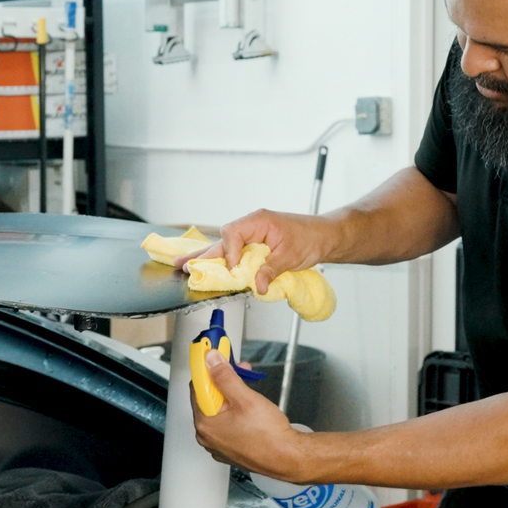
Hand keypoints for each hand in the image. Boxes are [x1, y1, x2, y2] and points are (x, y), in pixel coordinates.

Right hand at [174, 210, 329, 294]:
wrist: (325, 237)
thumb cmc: (311, 238)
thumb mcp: (291, 256)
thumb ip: (270, 271)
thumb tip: (256, 286)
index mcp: (258, 221)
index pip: (232, 234)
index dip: (229, 252)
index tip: (234, 269)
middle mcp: (251, 226)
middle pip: (222, 240)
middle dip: (203, 254)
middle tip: (182, 265)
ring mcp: (252, 236)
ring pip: (225, 247)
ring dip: (208, 258)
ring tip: (185, 266)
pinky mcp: (255, 246)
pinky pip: (234, 253)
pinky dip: (223, 262)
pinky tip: (209, 269)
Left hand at [192, 348, 309, 477]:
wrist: (288, 458)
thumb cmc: (269, 436)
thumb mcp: (246, 398)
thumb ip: (225, 377)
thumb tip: (211, 361)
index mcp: (205, 424)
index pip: (197, 388)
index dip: (209, 370)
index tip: (216, 358)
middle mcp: (207, 437)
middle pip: (208, 399)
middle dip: (223, 381)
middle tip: (238, 370)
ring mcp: (218, 445)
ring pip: (219, 412)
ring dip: (232, 396)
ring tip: (249, 390)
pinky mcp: (230, 449)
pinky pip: (227, 425)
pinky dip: (235, 413)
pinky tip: (249, 409)